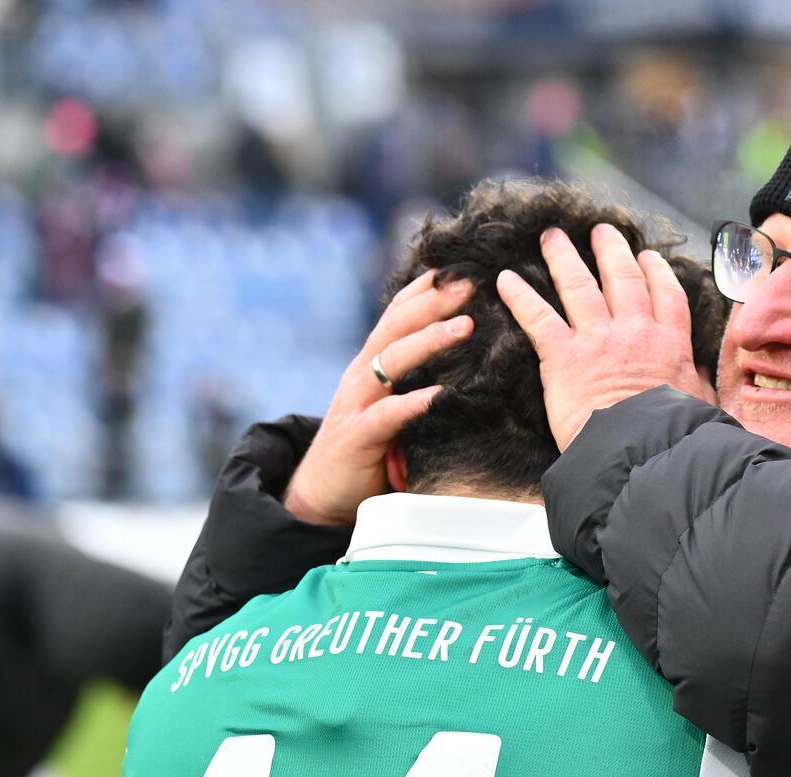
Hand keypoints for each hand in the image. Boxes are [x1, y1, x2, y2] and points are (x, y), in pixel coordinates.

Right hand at [285, 272, 476, 525]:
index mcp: (371, 365)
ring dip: (429, 340)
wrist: (320, 495)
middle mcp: (361, 375)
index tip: (459, 268)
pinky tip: (439, 395)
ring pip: (392, 360)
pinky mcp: (358, 436)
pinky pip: (388, 414)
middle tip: (470, 284)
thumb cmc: (367, 450)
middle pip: (397, 327)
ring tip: (464, 326)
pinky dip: (413, 403)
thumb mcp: (391, 407)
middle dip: (433, 302)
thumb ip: (414, 382)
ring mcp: (357, 403)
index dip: (425, 290)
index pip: (397, 316)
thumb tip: (466, 366)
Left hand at [497, 223, 713, 450]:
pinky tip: (505, 279)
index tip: (648, 257)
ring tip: (552, 237)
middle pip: (622, 277)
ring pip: (578, 285)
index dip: (656, 271)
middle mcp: (633, 331)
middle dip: (610, 250)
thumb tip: (693, 374)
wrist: (640, 450)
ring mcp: (596, 340)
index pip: (665, 295)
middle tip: (600, 231)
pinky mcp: (563, 357)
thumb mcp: (699, 405)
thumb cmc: (674, 436)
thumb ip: (693, 383)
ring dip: (562, 257)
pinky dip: (519, 296)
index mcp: (670, 344)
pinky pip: (537, 317)